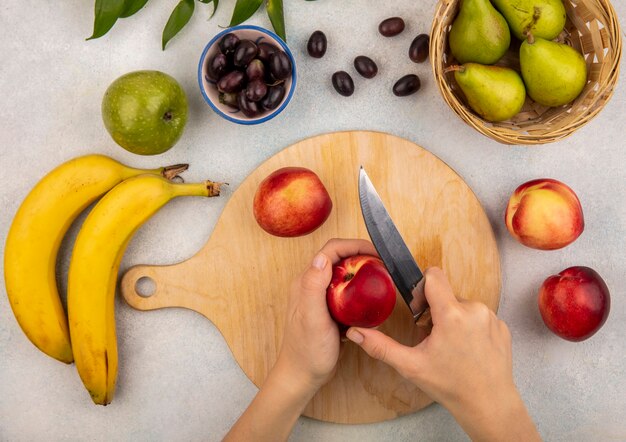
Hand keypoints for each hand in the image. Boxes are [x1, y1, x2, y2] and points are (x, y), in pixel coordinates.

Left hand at [276, 238, 377, 391]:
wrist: (303, 375)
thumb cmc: (306, 350)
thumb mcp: (311, 318)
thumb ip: (313, 287)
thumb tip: (322, 258)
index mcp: (306, 281)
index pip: (330, 251)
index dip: (354, 245)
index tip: (375, 252)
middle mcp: (312, 285)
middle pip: (339, 258)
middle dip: (361, 255)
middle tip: (382, 263)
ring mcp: (321, 297)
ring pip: (345, 274)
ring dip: (362, 271)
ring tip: (381, 276)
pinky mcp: (330, 310)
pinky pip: (348, 292)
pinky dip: (361, 290)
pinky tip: (372, 300)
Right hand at [346, 267, 539, 440]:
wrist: (489, 404)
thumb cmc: (450, 385)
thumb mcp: (410, 365)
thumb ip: (380, 346)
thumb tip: (355, 333)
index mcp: (451, 314)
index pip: (434, 275)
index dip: (422, 288)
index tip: (420, 310)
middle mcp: (475, 309)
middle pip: (446, 294)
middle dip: (436, 311)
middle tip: (433, 338)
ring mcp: (491, 317)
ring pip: (463, 305)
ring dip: (453, 319)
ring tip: (451, 346)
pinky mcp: (501, 326)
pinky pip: (479, 316)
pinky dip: (470, 327)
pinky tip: (467, 349)